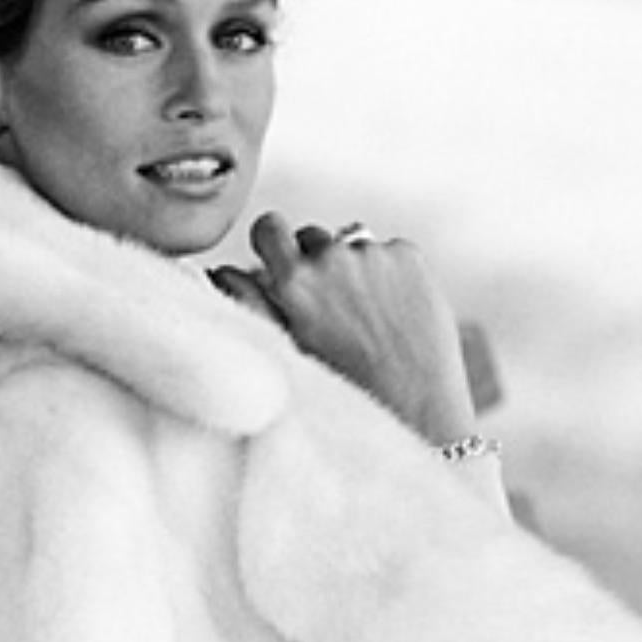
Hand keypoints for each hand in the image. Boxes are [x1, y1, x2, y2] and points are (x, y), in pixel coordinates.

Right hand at [210, 215, 477, 442]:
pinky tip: (396, 314)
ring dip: (353, 268)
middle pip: (311, 236)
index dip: (274, 246)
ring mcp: (377, 255)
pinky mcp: (412, 257)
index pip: (268, 228)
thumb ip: (249, 305)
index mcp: (295, 281)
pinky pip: (391, 253)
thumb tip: (222, 271)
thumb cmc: (349, 397)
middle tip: (328, 305)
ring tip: (366, 318)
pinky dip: (392, 273)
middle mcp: (334, 258)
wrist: (420, 413)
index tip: (280, 264)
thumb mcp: (284, 354)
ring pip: (352, 245)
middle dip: (313, 261)